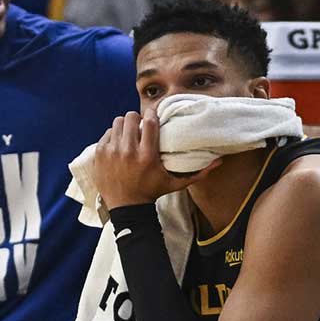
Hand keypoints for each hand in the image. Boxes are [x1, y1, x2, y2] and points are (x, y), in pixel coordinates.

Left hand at [91, 111, 220, 207]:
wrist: (126, 206)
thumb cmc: (153, 193)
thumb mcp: (175, 184)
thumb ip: (198, 173)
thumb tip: (219, 162)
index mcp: (147, 156)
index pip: (150, 122)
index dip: (152, 114)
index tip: (154, 115)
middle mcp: (128, 151)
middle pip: (131, 118)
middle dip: (137, 119)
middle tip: (141, 125)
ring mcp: (112, 152)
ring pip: (118, 122)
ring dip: (125, 126)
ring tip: (130, 133)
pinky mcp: (100, 154)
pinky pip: (107, 133)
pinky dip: (114, 136)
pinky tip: (119, 143)